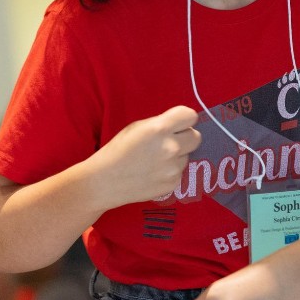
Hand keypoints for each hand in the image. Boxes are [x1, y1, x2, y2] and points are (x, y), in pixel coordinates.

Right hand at [84, 106, 200, 207]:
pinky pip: (180, 172)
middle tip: (170, 142)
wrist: (103, 182)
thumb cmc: (117, 151)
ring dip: (177, 156)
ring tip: (154, 161)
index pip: (190, 115)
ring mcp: (173, 168)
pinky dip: (171, 171)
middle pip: (196, 136)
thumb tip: (180, 125)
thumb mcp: (136, 128)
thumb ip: (161, 124)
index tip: (178, 124)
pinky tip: (153, 173)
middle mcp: (170, 148)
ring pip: (187, 155)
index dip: (184, 119)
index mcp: (159, 129)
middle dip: (185, 137)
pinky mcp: (173, 184)